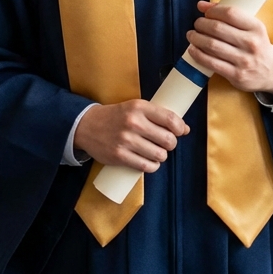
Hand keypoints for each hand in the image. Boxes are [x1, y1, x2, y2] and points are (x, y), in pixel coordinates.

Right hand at [73, 99, 188, 172]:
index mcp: (139, 107)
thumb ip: (158, 116)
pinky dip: (152, 166)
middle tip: (164, 143)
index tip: (179, 131)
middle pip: (168, 140)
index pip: (171, 119)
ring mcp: (126, 140)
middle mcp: (133, 123)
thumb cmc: (116, 116)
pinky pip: (147, 166)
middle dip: (170, 144)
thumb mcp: (136, 108)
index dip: (180, 128)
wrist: (87, 125)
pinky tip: (148, 161)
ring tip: (154, 152)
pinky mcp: (119, 156)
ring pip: (160, 155)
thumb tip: (185, 129)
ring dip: (161, 156)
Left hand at [186, 1, 272, 96]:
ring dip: (196, 38)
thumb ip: (230, 15)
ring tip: (192, 35)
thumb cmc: (257, 46)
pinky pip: (211, 63)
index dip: (213, 11)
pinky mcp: (236, 75)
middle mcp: (251, 43)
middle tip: (197, 24)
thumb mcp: (251, 28)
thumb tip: (202, 5)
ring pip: (212, 45)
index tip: (205, 12)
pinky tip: (193, 49)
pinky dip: (198, 55)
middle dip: (201, 24)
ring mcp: (244, 60)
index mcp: (256, 28)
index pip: (230, 13)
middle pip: (217, 29)